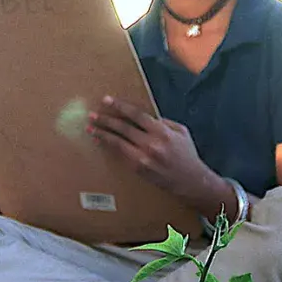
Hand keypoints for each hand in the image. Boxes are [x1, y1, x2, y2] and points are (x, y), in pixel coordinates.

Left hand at [88, 95, 211, 200]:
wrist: (191, 181)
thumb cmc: (186, 154)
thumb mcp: (180, 131)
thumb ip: (163, 121)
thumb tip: (144, 116)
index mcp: (162, 131)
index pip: (136, 115)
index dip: (120, 106)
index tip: (106, 100)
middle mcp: (151, 144)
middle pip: (123, 128)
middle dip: (106, 120)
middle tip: (93, 115)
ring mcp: (143, 158)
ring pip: (118, 143)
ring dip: (103, 134)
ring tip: (91, 128)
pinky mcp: (138, 169)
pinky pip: (120, 155)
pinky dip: (109, 147)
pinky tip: (101, 142)